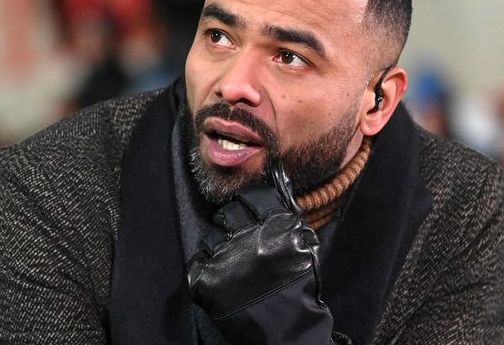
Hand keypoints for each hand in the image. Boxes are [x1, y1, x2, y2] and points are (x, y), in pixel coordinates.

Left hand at [188, 163, 336, 343]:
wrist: (286, 330)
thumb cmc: (299, 286)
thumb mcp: (305, 243)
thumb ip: (290, 209)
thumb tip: (278, 174)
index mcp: (277, 225)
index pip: (252, 196)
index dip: (248, 203)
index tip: (248, 212)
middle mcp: (250, 238)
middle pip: (227, 214)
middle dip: (232, 224)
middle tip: (240, 241)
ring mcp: (226, 259)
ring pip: (211, 237)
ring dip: (220, 248)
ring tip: (234, 265)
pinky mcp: (206, 281)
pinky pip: (198, 260)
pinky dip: (207, 268)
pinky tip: (222, 279)